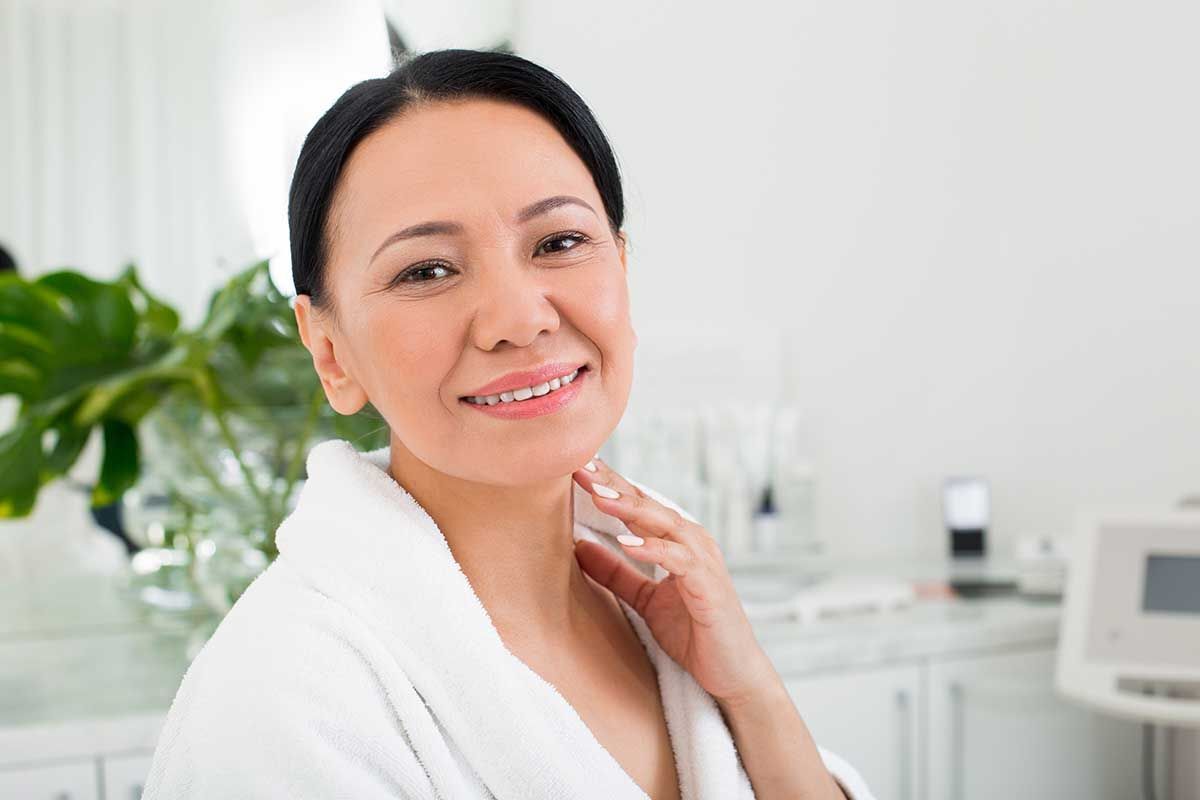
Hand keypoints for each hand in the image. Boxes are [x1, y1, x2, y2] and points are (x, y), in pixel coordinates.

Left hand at [571, 457, 777, 705]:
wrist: (732, 672)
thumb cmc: (693, 632)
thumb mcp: (645, 600)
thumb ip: (616, 573)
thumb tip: (578, 546)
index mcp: (677, 541)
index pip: (639, 505)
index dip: (610, 486)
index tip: (578, 468)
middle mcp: (692, 542)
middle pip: (648, 505)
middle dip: (615, 487)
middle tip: (581, 469)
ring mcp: (703, 561)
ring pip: (665, 524)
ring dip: (631, 510)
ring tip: (599, 498)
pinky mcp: (708, 585)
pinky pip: (679, 560)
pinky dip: (653, 548)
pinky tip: (627, 542)